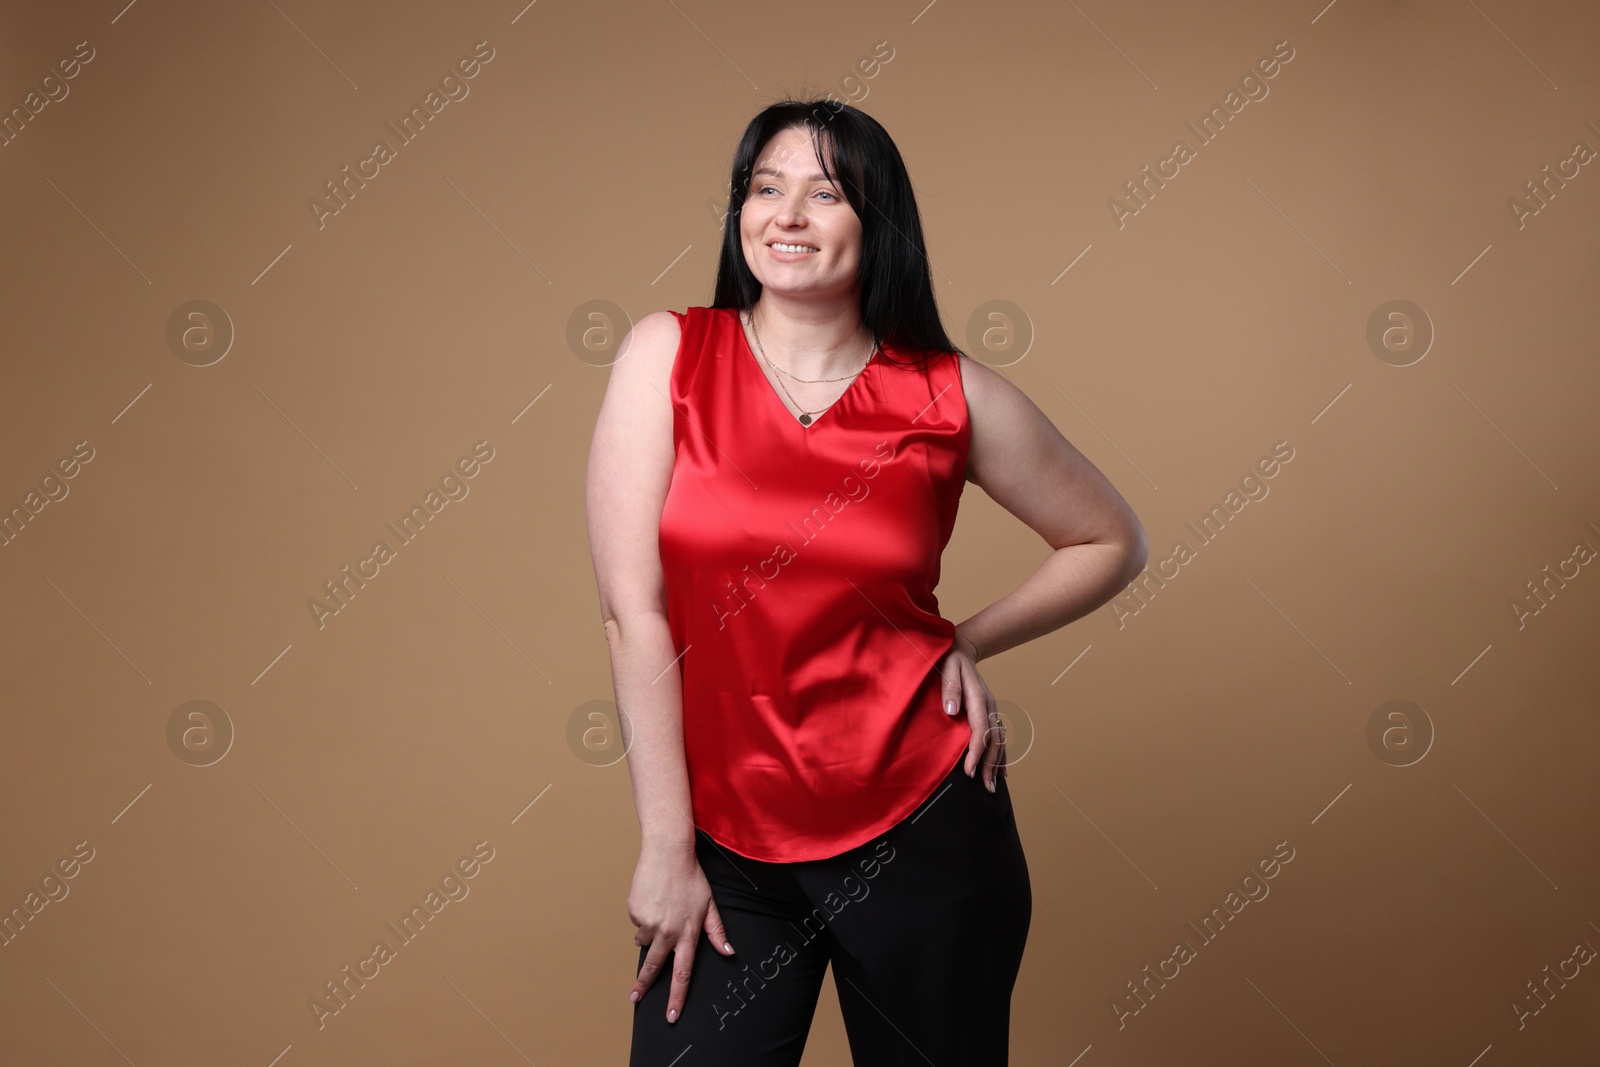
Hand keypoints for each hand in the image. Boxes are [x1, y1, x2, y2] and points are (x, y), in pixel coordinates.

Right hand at [626, 839, 733, 1023]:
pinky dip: (643, 917)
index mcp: (687, 934)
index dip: (677, 997)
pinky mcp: (635, 912)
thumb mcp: (709, 904)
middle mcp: (667, 932)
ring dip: (649, 935)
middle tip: (635, 999)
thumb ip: (717, 932)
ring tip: (660, 911)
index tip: (671, 1015)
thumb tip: (729, 952)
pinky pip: (638, 923)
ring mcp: (648, 923)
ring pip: (645, 941)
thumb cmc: (691, 877)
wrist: (667, 853)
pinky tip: (652, 899)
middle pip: (654, 967)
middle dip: (643, 986)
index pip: (683, 973)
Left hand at [939, 631, 1006, 791]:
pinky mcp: (990, 712)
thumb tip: (952, 710)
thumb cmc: (949, 659)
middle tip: (985, 787)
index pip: (980, 730)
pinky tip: (1001, 770)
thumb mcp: (947, 668)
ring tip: (993, 785)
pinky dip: (1002, 754)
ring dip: (997, 763)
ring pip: (1000, 740)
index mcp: (979, 698)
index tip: (968, 771)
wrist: (962, 649)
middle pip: (994, 740)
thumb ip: (949, 687)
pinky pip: (999, 736)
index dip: (976, 752)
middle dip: (990, 764)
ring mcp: (992, 709)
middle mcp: (990, 706)